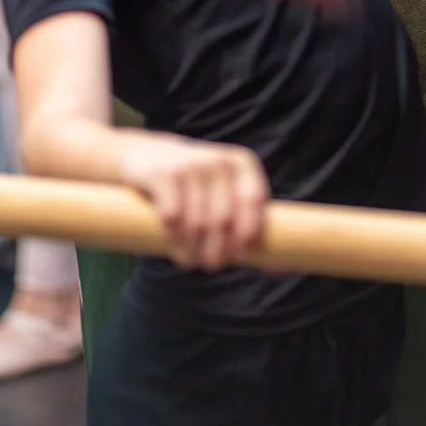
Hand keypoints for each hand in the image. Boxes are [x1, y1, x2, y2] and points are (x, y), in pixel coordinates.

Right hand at [118, 132, 267, 269]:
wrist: (148, 155)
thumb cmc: (198, 186)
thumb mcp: (226, 191)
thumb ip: (248, 223)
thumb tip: (276, 270)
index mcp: (242, 163)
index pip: (254, 199)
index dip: (249, 231)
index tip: (241, 255)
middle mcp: (218, 160)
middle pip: (224, 219)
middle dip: (218, 251)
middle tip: (212, 266)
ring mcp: (190, 165)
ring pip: (197, 224)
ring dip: (194, 251)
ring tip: (191, 260)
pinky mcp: (163, 175)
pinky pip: (173, 218)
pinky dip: (174, 240)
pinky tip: (175, 246)